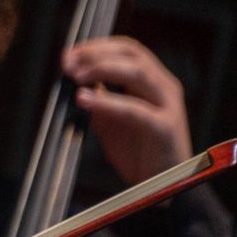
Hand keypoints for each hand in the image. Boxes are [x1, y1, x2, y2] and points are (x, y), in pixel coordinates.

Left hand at [66, 36, 193, 184]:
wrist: (161, 188)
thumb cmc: (139, 153)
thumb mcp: (111, 119)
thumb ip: (99, 97)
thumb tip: (74, 77)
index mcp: (153, 82)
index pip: (128, 50)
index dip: (97, 47)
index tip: (69, 54)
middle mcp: (164, 88)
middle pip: (133, 55)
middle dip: (97, 53)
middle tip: (69, 62)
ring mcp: (168, 106)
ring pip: (137, 73)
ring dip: (102, 68)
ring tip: (76, 76)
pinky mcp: (165, 128)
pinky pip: (134, 110)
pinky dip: (107, 102)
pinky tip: (84, 100)